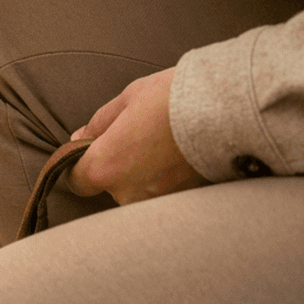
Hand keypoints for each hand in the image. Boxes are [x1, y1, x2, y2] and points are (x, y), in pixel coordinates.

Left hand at [67, 68, 209, 204]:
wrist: (226, 111)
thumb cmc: (171, 100)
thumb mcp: (127, 100)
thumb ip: (99, 125)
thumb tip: (82, 137)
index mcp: (105, 168)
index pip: (77, 181)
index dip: (80, 164)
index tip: (91, 147)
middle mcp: (128, 194)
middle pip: (110, 186)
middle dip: (117, 166)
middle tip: (137, 138)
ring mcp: (158, 202)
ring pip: (138, 191)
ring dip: (144, 174)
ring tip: (162, 145)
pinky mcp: (185, 203)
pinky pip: (165, 193)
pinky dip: (167, 178)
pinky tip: (179, 157)